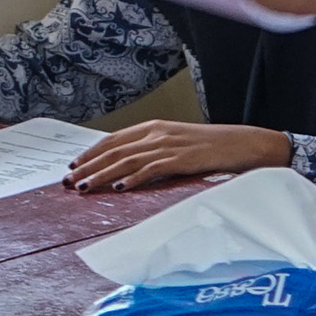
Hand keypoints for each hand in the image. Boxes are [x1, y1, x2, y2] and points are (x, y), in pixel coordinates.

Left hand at [66, 122, 291, 192]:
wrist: (247, 144)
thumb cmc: (215, 146)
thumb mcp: (180, 142)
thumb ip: (155, 150)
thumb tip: (131, 167)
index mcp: (156, 127)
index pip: (114, 139)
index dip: (91, 153)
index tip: (74, 166)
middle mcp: (158, 134)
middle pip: (115, 151)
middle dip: (88, 166)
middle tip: (69, 182)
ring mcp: (170, 146)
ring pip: (127, 161)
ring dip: (102, 175)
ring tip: (84, 187)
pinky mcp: (183, 159)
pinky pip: (152, 170)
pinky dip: (133, 179)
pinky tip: (120, 188)